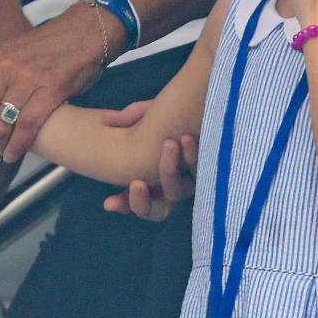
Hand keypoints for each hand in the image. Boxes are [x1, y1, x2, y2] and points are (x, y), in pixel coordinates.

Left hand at [0, 1, 118, 164]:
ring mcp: (25, 78)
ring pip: (0, 126)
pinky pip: (26, 127)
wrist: (81, 34)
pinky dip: (17, 146)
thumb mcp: (4, 53)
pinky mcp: (50, 90)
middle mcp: (0, 68)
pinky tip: (14, 153)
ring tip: (1, 153)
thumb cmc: (43, 49)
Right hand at [101, 105, 198, 220]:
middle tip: (136, 183)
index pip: (136, 204)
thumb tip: (107, 121)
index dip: (122, 205)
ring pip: (176, 192)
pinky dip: (192, 158)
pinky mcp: (210, 171)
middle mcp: (171, 187)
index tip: (109, 202)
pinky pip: (200, 173)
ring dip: (168, 172)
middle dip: (142, 201)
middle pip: (156, 210)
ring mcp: (190, 182)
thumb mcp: (148, 114)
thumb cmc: (170, 115)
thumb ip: (129, 119)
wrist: (203, 107)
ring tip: (168, 143)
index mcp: (151, 182)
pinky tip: (186, 137)